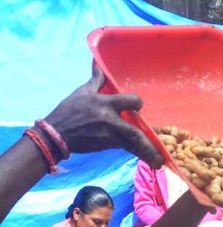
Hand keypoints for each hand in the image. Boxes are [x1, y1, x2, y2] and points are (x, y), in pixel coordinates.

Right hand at [43, 70, 163, 166]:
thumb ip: (96, 80)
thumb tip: (98, 63)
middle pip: (134, 132)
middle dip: (149, 143)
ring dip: (147, 153)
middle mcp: (109, 120)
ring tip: (159, 162)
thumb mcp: (82, 92)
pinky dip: (137, 153)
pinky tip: (149, 160)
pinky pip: (125, 148)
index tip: (139, 106)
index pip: (130, 101)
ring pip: (132, 144)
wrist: (56, 134)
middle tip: (161, 151)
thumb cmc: (69, 111)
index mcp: (104, 103)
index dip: (137, 103)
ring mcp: (108, 135)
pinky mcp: (106, 145)